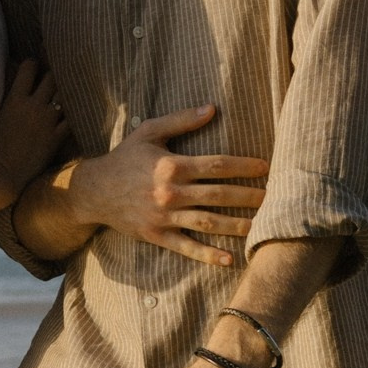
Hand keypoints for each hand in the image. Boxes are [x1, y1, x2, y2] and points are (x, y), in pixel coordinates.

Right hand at [0, 61, 67, 192]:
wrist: (3, 173)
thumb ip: (7, 95)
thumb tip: (11, 76)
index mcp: (14, 99)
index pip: (29, 68)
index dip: (33, 64)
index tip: (35, 66)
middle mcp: (33, 106)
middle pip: (51, 78)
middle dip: (53, 75)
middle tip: (55, 77)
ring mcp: (47, 121)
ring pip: (64, 95)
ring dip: (66, 92)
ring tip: (68, 91)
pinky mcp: (56, 137)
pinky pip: (72, 119)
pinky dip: (74, 114)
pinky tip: (77, 111)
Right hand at [65, 106, 268, 268]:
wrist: (93, 191)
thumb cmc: (124, 158)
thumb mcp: (149, 132)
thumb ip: (181, 120)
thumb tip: (212, 108)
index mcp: (172, 165)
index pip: (216, 165)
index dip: (243, 166)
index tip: (265, 167)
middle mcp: (171, 192)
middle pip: (218, 195)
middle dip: (249, 197)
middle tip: (274, 199)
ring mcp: (164, 216)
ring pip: (208, 222)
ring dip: (236, 225)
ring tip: (260, 227)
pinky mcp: (156, 235)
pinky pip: (186, 247)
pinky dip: (207, 254)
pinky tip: (228, 259)